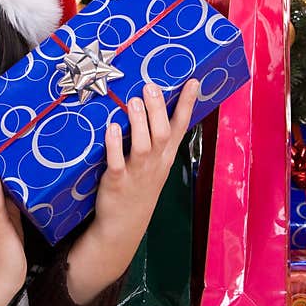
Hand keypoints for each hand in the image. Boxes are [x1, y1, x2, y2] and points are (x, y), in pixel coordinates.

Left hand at [94, 79, 198, 242]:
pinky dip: (115, 145)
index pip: (180, 126)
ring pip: (143, 145)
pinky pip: (118, 162)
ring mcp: (137, 172)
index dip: (187, 104)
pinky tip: (112, 129)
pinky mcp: (117, 181)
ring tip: (133, 102)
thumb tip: (152, 103)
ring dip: (138, 122)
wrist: (125, 223)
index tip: (193, 81)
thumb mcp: (156, 163)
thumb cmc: (139, 186)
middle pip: (161, 133)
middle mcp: (154, 162)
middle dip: (158, 109)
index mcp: (165, 155)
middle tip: (151, 86)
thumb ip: (156, 137)